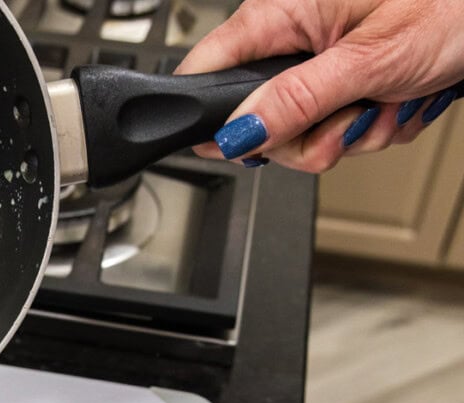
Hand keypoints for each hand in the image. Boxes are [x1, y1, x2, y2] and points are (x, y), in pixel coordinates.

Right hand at [178, 0, 463, 171]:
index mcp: (279, 12)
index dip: (215, 119)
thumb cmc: (454, 2)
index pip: (205, 71)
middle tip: (352, 122)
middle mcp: (293, 33)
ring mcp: (320, 57)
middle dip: (311, 137)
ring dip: (355, 132)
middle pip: (259, 118)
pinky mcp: (347, 76)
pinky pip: (340, 125)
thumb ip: (295, 101)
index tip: (243, 146)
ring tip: (391, 99)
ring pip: (305, 130)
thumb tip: (237, 133)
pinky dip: (376, 123)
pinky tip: (399, 96)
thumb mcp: (368, 61)